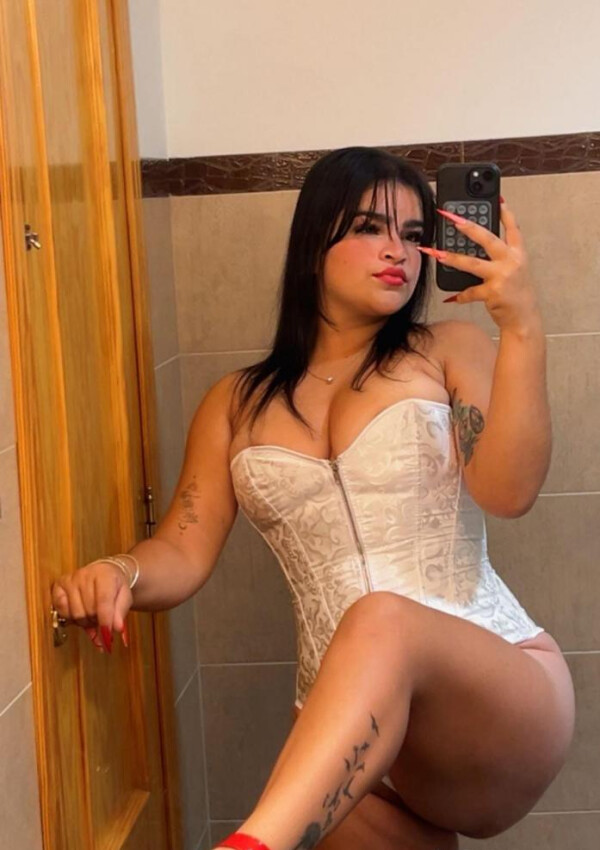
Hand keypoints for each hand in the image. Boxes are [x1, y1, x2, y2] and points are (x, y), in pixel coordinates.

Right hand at [51, 561, 131, 652]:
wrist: (104, 573)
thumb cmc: (114, 586)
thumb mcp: (124, 597)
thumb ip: (121, 612)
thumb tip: (117, 628)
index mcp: (104, 574)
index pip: (103, 601)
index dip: (105, 620)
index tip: (108, 634)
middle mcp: (84, 575)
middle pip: (89, 610)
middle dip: (97, 622)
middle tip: (103, 622)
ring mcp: (70, 580)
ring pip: (76, 614)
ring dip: (86, 622)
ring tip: (93, 617)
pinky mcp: (58, 586)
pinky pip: (61, 611)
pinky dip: (71, 618)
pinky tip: (80, 613)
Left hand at [419, 199, 541, 333]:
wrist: (524, 319)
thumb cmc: (517, 294)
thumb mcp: (516, 271)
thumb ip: (501, 257)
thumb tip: (476, 245)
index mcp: (519, 254)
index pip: (513, 228)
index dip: (505, 212)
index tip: (496, 197)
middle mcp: (512, 261)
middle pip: (487, 238)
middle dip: (467, 226)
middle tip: (451, 218)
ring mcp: (502, 276)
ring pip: (471, 263)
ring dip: (450, 258)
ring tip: (434, 252)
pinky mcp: (492, 292)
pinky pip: (469, 291)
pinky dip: (459, 295)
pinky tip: (450, 297)